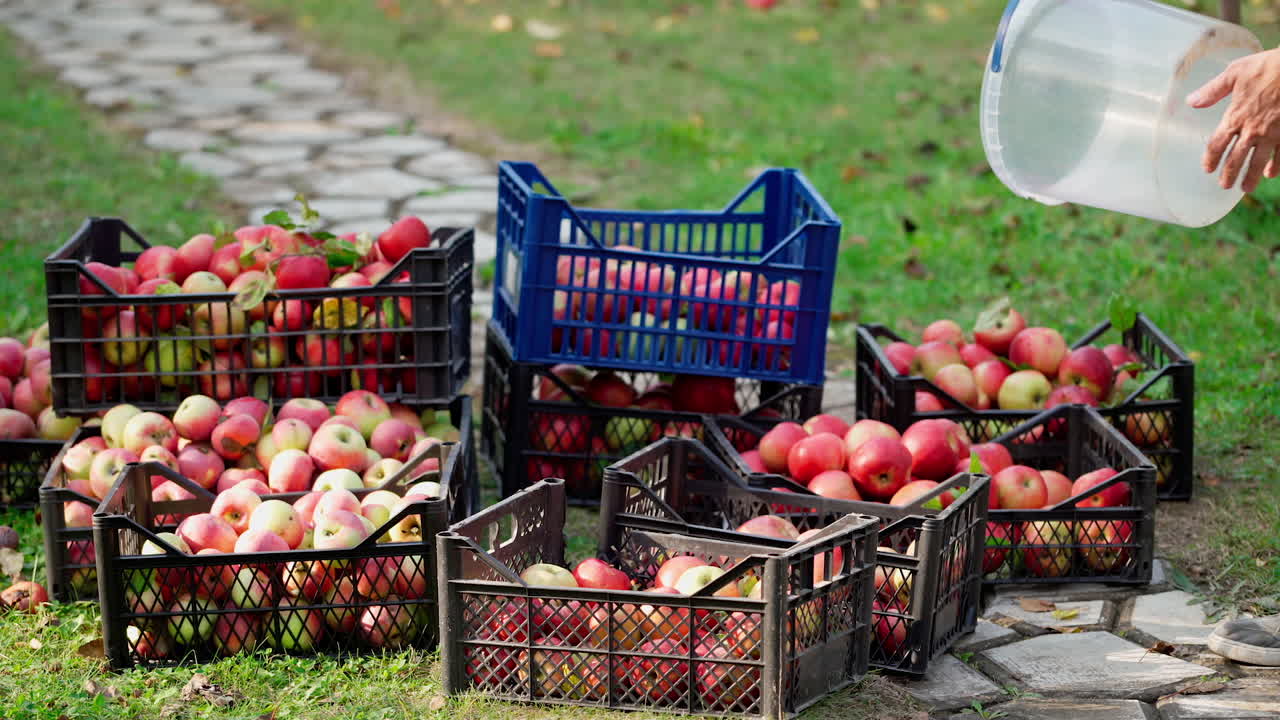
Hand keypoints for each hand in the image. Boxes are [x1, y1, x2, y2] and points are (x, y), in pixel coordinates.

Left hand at [1187, 48, 1279, 192]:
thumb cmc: (1268, 66)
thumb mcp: (1235, 72)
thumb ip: (1213, 90)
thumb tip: (1191, 101)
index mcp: (1235, 116)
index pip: (1217, 144)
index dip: (1211, 158)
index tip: (1207, 169)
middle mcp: (1252, 130)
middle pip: (1236, 158)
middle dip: (1229, 174)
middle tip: (1224, 186)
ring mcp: (1272, 134)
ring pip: (1258, 161)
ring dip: (1250, 177)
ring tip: (1245, 189)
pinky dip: (1276, 166)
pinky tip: (1271, 174)